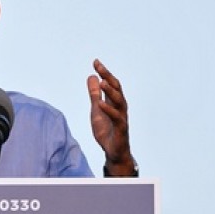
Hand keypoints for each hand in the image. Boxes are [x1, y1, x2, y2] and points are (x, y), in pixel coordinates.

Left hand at [87, 59, 135, 175]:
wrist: (113, 152)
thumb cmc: (107, 130)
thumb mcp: (96, 110)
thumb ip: (94, 94)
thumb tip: (92, 76)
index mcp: (114, 102)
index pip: (111, 83)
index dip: (104, 72)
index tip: (96, 62)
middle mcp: (120, 107)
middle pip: (117, 89)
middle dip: (108, 77)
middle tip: (100, 67)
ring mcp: (122, 118)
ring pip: (119, 101)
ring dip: (111, 92)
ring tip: (102, 82)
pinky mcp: (121, 129)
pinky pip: (117, 118)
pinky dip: (108, 110)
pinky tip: (100, 104)